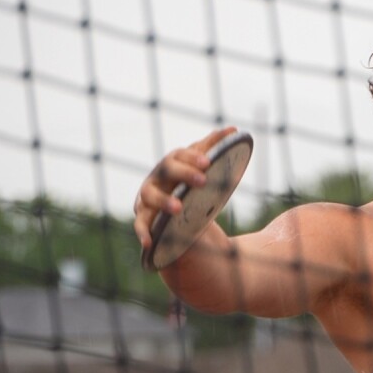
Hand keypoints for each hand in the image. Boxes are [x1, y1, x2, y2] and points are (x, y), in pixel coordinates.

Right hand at [132, 127, 237, 253]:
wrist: (176, 209)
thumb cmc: (189, 184)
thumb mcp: (201, 168)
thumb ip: (213, 148)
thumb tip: (233, 129)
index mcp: (172, 163)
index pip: (180, 155)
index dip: (193, 158)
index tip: (208, 162)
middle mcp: (157, 177)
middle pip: (166, 170)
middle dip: (184, 174)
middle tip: (202, 181)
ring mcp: (147, 197)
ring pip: (151, 196)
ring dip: (163, 201)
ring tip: (178, 208)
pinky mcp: (144, 217)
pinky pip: (140, 225)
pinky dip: (142, 232)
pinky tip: (149, 242)